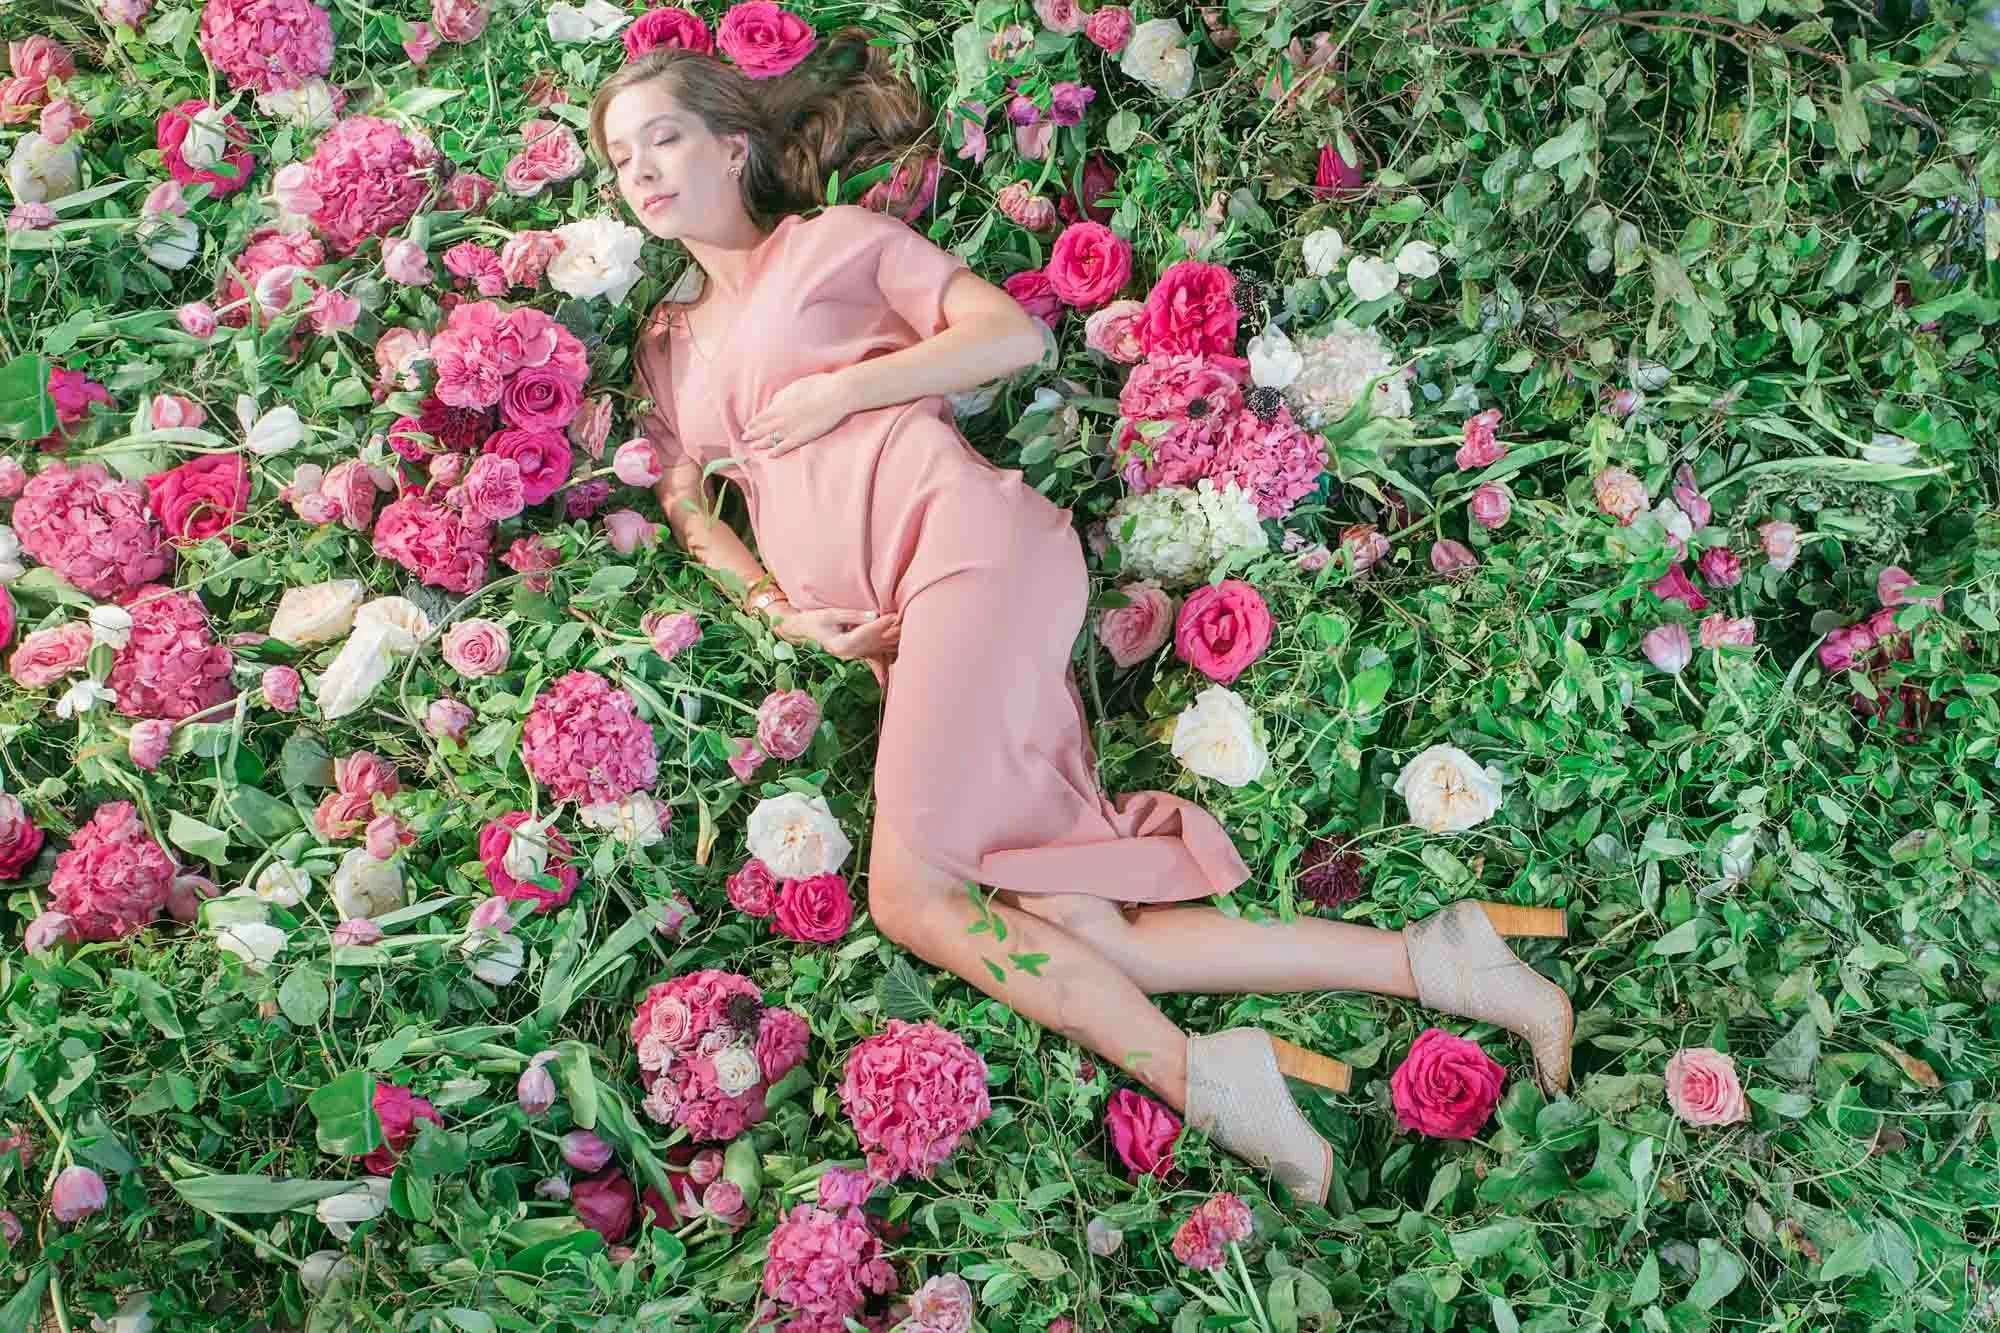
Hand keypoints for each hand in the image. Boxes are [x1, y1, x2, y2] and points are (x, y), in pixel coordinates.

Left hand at [743, 372, 854, 455]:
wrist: (834, 396)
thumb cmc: (818, 387)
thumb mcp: (795, 386)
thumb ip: (782, 395)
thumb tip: (774, 403)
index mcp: (780, 405)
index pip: (762, 416)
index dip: (754, 422)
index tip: (748, 426)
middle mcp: (781, 419)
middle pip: (763, 429)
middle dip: (753, 434)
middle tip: (745, 438)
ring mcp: (791, 429)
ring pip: (771, 439)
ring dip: (760, 444)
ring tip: (753, 447)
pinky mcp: (801, 438)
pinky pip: (785, 447)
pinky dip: (776, 451)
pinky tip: (770, 455)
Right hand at [772, 605, 900, 663]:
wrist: (802, 631)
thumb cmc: (813, 620)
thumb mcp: (830, 614)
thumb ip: (852, 615)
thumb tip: (874, 614)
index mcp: (842, 644)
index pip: (867, 633)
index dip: (882, 623)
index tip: (895, 614)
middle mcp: (851, 653)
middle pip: (877, 642)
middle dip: (893, 631)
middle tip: (909, 619)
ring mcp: (855, 655)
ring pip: (881, 649)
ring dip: (895, 639)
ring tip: (911, 627)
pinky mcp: (858, 653)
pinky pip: (879, 653)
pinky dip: (891, 646)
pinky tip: (903, 641)